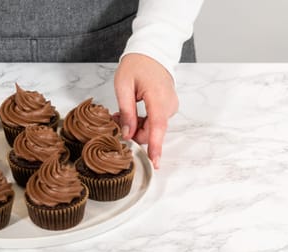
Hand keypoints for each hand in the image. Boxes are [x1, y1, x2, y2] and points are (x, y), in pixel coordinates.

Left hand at [114, 53, 178, 168]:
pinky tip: (133, 114)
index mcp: (158, 98)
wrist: (152, 53)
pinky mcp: (169, 108)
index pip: (158, 128)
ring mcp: (170, 107)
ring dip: (137, 127)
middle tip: (117, 120)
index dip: (155, 147)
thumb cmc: (137, 65)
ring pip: (154, 129)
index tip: (155, 163)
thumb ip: (126, 111)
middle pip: (153, 132)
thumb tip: (128, 134)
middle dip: (135, 133)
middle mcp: (169, 105)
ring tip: (122, 114)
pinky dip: (144, 122)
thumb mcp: (123, 86)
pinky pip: (156, 122)